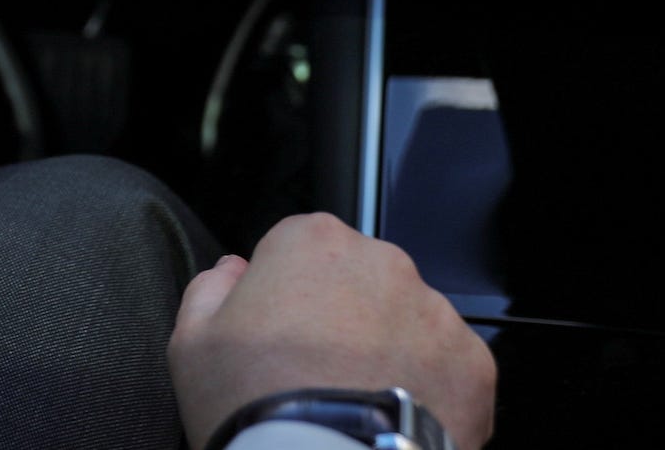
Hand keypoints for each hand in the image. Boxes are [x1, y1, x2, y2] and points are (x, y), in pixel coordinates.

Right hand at [169, 212, 496, 449]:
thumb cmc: (256, 407)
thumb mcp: (192, 345)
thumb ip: (209, 289)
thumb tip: (231, 272)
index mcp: (314, 242)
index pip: (299, 250)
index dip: (284, 297)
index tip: (278, 339)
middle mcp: (382, 262)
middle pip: (359, 282)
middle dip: (343, 320)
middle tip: (317, 378)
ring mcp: (434, 312)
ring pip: (407, 323)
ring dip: (388, 351)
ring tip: (357, 406)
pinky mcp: (472, 364)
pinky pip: (448, 369)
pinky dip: (429, 392)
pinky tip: (391, 422)